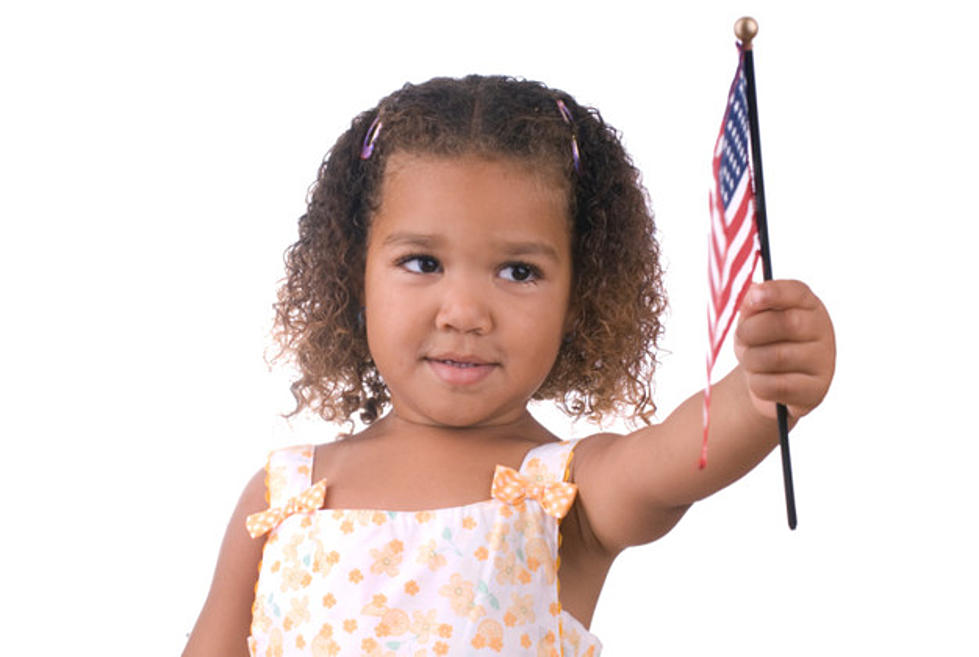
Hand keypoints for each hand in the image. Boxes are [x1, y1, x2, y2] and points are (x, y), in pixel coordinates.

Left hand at [734, 280, 835, 419]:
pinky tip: (760, 381)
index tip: (754, 296)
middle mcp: (822, 329)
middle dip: (752, 331)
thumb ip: (751, 306)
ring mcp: (824, 361)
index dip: (774, 292)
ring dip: (751, 360)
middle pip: (787, 323)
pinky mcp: (816, 389)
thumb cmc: (759, 345)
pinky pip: (777, 386)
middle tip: (742, 338)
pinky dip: (757, 384)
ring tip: (751, 361)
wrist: (765, 383)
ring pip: (777, 357)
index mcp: (807, 305)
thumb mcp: (750, 321)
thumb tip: (754, 291)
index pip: (796, 292)